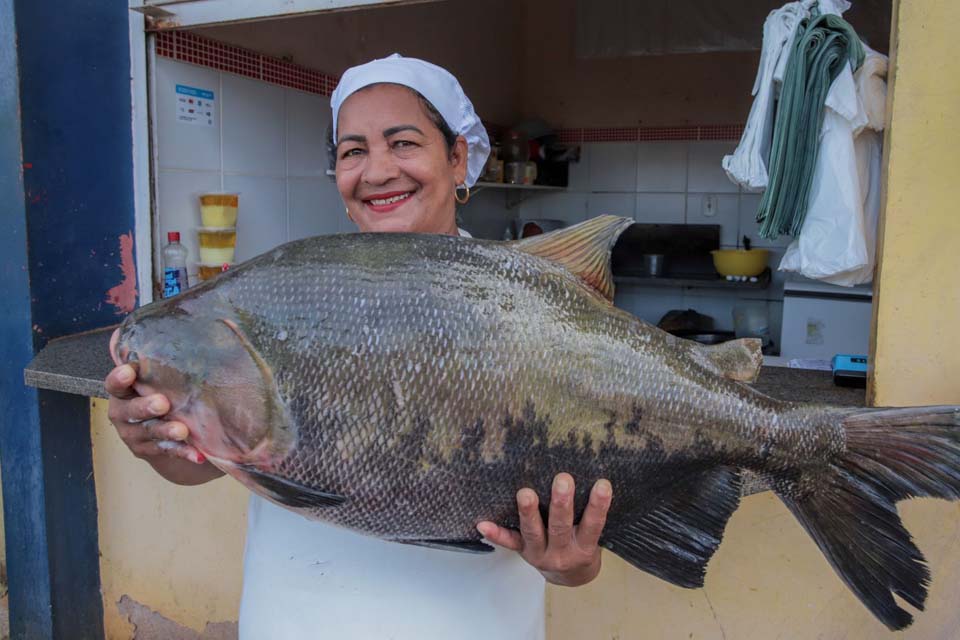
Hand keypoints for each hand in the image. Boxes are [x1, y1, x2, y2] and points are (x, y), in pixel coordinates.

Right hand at [106, 331, 222, 484]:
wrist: (162, 432)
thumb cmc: (165, 393)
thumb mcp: (164, 377)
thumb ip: (174, 358)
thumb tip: (222, 320)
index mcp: (124, 390)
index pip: (115, 383)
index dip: (119, 378)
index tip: (129, 371)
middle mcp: (123, 413)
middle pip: (130, 411)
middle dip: (146, 406)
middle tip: (163, 403)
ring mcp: (133, 434)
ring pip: (148, 433)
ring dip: (166, 431)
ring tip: (183, 430)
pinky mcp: (148, 451)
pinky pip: (167, 452)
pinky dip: (183, 452)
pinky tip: (198, 454)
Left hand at [476, 473, 611, 586]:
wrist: (569, 575)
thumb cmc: (582, 542)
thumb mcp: (591, 533)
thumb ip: (589, 511)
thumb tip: (590, 468)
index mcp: (584, 546)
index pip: (593, 524)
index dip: (599, 505)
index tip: (603, 483)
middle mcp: (562, 552)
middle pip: (561, 527)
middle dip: (562, 503)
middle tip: (563, 479)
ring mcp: (540, 553)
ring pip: (533, 532)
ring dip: (528, 512)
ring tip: (525, 494)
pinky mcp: (522, 551)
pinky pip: (509, 542)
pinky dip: (496, 534)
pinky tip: (483, 525)